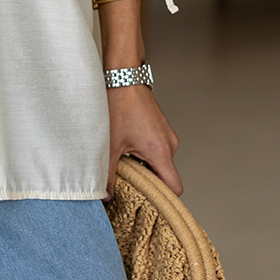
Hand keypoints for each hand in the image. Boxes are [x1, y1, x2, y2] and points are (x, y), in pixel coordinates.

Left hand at [105, 84, 181, 199]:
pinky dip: (144, 153)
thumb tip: (105, 195)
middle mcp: (169, 144)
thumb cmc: (118, 104)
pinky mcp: (160, 127)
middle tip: (127, 184)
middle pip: (166, 176)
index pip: (175, 188)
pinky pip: (157, 149)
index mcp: (161, 152)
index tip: (147, 203)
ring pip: (160, 162)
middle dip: (148, 183)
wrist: (123, 76)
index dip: (163, 199)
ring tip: (122, 161)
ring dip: (144, 166)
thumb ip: (107, 173)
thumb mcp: (109, 144)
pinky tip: (125, 147)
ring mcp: (166, 135)